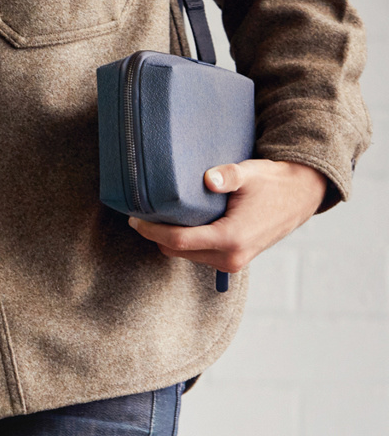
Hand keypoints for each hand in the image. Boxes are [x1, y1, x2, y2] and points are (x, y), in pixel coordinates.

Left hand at [128, 159, 327, 272]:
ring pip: (186, 255)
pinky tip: (179, 224)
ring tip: (159, 216)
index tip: (134, 218)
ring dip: (170, 240)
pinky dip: (185, 243)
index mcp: (231, 239)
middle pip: (177, 251)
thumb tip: (208, 178)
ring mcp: (233, 263)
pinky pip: (199, 255)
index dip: (151, 231)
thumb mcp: (250, 173)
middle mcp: (231, 257)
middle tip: (141, 213)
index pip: (177, 241)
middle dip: (156, 235)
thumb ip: (229, 176)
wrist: (300, 197)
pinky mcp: (234, 262)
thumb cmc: (273, 182)